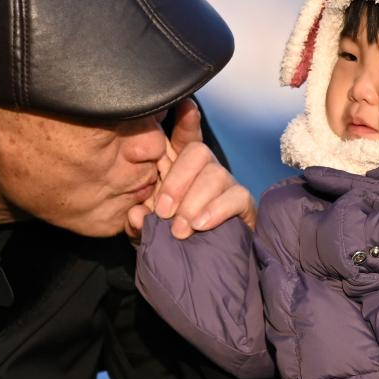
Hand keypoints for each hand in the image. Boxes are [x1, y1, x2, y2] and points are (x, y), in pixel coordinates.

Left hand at [125, 98, 255, 239]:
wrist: (203, 271)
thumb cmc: (173, 243)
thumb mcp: (147, 233)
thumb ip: (137, 223)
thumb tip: (135, 215)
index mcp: (179, 170)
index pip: (182, 138)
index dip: (184, 121)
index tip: (183, 107)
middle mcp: (204, 170)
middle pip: (197, 151)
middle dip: (177, 180)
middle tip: (163, 211)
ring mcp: (225, 184)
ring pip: (214, 174)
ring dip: (194, 201)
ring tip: (180, 228)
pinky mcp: (243, 203)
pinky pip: (235, 196)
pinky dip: (215, 210)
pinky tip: (201, 224)